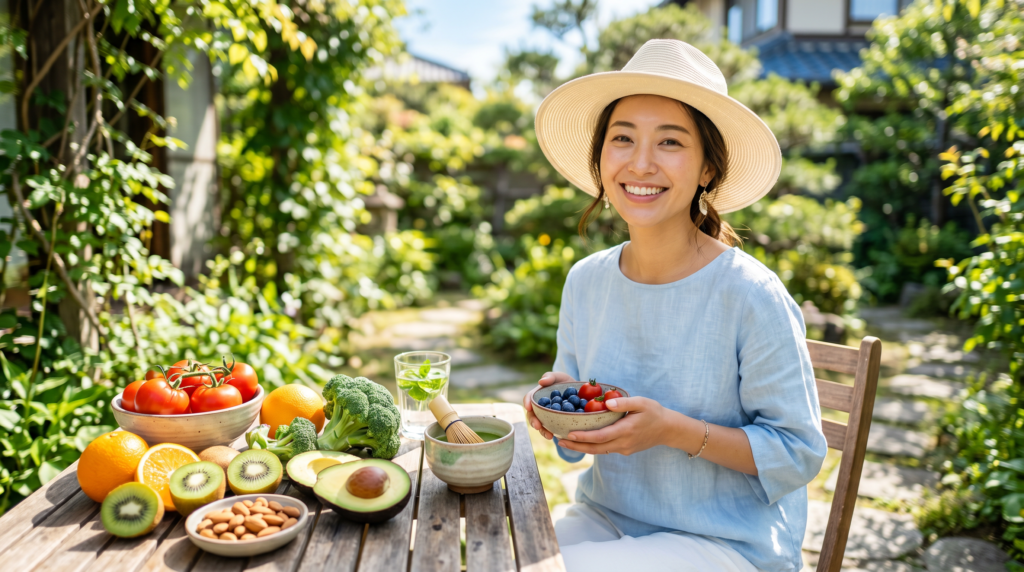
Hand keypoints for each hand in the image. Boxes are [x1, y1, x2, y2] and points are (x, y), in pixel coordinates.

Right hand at [523, 371, 575, 439]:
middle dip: (533, 421)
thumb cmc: (565, 382)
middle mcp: (540, 408)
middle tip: (537, 426)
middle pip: (532, 415)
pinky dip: (554, 433)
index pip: (529, 398)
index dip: (527, 402)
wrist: (579, 393)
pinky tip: (558, 436)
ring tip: (549, 435)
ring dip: (543, 431)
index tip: (528, 407)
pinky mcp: (556, 423)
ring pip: (541, 425)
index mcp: (537, 395)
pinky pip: (553, 429)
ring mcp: (547, 417)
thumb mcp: (559, 376)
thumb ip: (550, 377)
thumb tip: (541, 382)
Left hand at [558, 396, 672, 455]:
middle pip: (595, 448)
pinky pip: (605, 449)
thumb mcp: (642, 403)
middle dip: (576, 446)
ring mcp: (624, 449)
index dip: (583, 437)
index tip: (569, 434)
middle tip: (559, 440)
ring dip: (582, 448)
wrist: (668, 429)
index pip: (600, 436)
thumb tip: (606, 402)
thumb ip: (624, 403)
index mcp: (626, 430)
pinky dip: (592, 446)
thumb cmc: (654, 412)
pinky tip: (582, 441)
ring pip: (599, 451)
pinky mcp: (625, 450)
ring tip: (565, 442)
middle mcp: (623, 443)